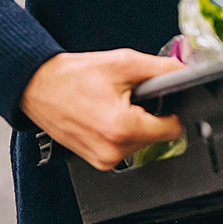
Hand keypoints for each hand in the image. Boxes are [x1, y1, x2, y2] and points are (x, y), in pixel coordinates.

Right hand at [20, 48, 186, 169]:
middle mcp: (113, 150)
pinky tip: (105, 115)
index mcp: (123, 127)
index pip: (172, 129)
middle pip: (156, 136)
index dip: (171, 109)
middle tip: (128, 96)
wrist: (38, 87)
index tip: (163, 98)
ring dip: (134, 124)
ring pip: (141, 143)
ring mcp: (103, 159)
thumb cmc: (72, 76)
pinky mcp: (96, 161)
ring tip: (113, 104)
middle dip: (149, 114)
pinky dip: (120, 132)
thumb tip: (185, 70)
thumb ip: (161, 68)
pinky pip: (123, 148)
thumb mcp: (123, 62)